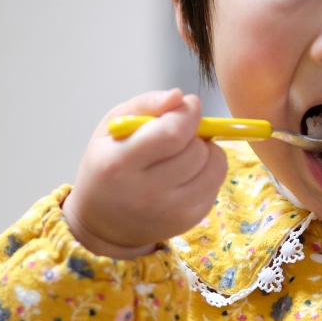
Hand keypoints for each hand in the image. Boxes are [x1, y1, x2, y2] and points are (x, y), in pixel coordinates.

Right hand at [62, 89, 227, 257]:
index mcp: (120, 164)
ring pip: (214, 165)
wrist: (104, 223)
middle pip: (196, 149)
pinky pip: (217, 182)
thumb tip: (180, 96)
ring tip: (184, 152)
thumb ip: (146, 104)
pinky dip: (209, 169)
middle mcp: (147, 192)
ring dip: (206, 150)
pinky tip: (188, 171)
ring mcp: (172, 210)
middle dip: (195, 132)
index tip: (188, 106)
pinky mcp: (191, 219)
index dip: (188, 113)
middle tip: (179, 133)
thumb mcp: (113, 126)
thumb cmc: (107, 165)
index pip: (172, 133)